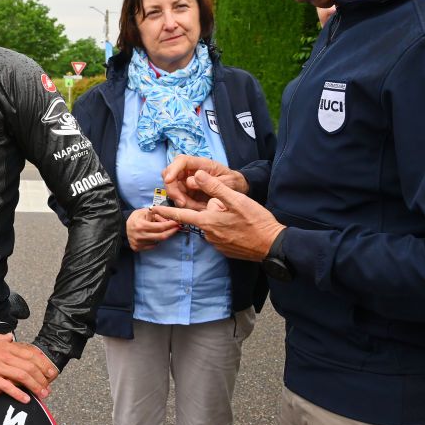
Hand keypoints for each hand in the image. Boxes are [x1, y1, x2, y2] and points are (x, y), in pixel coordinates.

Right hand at [0, 331, 57, 403]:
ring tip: (42, 394)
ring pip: (22, 376)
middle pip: (30, 366)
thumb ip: (1, 337)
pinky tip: (26, 399)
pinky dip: (18, 393)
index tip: (49, 370)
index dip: (42, 363)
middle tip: (49, 386)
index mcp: (6, 345)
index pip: (30, 354)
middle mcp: (5, 355)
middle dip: (42, 377)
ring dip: (35, 386)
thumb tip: (10, 336)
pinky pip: (6, 386)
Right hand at [126, 207, 180, 251]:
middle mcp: (139, 236)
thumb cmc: (135, 218)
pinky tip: (154, 235)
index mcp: (141, 225)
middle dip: (171, 232)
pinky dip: (156, 241)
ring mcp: (138, 243)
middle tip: (177, 228)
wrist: (122, 227)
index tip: (177, 222)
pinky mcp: (137, 248)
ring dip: (163, 235)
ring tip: (163, 230)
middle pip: (161, 236)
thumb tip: (167, 218)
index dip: (170, 225)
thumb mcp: (143, 211)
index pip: (160, 227)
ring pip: (157, 242)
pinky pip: (152, 246)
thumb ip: (155, 214)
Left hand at [152, 170, 282, 260]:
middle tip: (230, 208)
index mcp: (207, 222)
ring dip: (219, 219)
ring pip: (211, 226)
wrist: (272, 246)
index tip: (152, 209)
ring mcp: (217, 244)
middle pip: (200, 218)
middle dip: (209, 210)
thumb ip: (215, 187)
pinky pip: (220, 235)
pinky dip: (225, 228)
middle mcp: (208, 235)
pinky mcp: (225, 249)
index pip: (180, 215)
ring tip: (238, 217)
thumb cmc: (256, 221)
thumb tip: (197, 175)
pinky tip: (239, 226)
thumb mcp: (236, 199)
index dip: (166, 211)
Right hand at [162, 155, 247, 210]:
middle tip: (182, 203)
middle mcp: (191, 170)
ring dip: (180, 200)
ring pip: (173, 188)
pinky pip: (179, 198)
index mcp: (201, 163)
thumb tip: (189, 182)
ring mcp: (187, 180)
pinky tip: (199, 208)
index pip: (182, 161)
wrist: (237, 188)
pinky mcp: (187, 191)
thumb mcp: (228, 182)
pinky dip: (186, 205)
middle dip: (172, 189)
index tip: (168, 180)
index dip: (173, 169)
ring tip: (198, 208)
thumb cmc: (234, 182)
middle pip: (170, 174)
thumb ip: (211, 183)